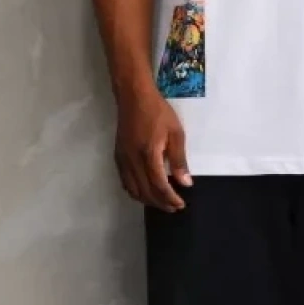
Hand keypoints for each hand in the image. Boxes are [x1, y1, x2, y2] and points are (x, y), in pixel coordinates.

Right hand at [114, 87, 191, 211]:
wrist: (134, 97)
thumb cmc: (158, 112)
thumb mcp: (176, 133)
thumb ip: (179, 160)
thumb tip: (185, 183)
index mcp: (149, 155)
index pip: (159, 186)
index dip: (170, 198)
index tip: (181, 204)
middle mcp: (133, 161)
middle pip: (145, 192)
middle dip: (160, 203)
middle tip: (174, 208)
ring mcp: (122, 160)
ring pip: (133, 190)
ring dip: (148, 200)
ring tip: (161, 202)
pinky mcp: (118, 157)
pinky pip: (125, 182)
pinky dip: (135, 192)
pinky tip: (144, 191)